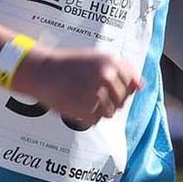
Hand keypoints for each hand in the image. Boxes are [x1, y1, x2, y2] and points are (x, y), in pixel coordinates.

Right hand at [13, 48, 143, 124]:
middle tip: (89, 94)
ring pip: (110, 113)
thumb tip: (141, 86)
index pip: (131, 84)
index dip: (119, 88)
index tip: (104, 86)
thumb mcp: (98, 60)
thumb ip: (121, 72)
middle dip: (109, 101)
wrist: (41, 70)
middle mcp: (107, 76)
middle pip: (122, 101)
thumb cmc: (70, 65)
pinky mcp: (86, 108)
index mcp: (112, 61)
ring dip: (97, 110)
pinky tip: (75, 106)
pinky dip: (86, 117)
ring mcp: (97, 93)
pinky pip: (95, 120)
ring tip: (81, 98)